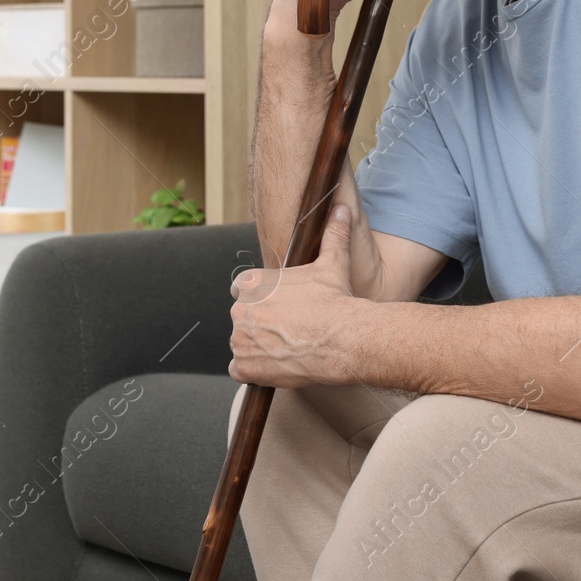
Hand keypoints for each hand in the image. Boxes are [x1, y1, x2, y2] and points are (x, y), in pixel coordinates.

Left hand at [229, 203, 363, 387]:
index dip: (262, 300)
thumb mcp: (333, 262)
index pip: (243, 291)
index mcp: (251, 283)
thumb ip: (332, 235)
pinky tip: (275, 366)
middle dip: (261, 324)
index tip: (279, 307)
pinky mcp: (244, 367)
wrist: (341, 338)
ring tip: (287, 348)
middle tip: (289, 329)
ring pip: (243, 344)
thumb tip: (341, 209)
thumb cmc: (335, 299)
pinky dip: (254, 371)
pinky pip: (239, 370)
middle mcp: (239, 310)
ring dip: (258, 348)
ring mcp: (239, 340)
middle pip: (244, 319)